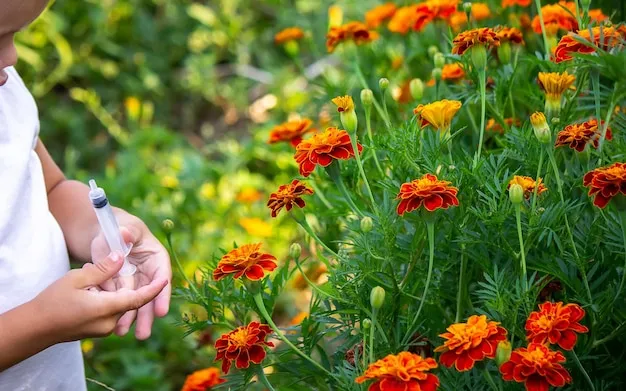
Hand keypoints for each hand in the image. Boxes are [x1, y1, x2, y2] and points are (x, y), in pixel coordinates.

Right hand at [33, 252, 167, 343]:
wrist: (34, 327)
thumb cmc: (53, 300)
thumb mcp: (78, 277)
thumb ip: (103, 268)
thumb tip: (121, 256)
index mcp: (107, 308)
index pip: (138, 299)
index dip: (154, 289)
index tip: (165, 279)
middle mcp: (109, 322)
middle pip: (128, 298)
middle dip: (122, 282)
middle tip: (101, 268)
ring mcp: (104, 329)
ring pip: (118, 303)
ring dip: (111, 289)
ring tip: (88, 278)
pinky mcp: (98, 330)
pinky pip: (110, 310)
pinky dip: (105, 297)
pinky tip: (87, 288)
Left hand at [91, 213, 171, 338]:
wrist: (108, 233)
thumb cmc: (121, 227)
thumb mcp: (125, 227)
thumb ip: (127, 233)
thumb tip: (125, 233)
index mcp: (156, 258)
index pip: (161, 277)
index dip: (161, 294)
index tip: (161, 312)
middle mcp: (149, 273)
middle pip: (149, 295)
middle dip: (145, 316)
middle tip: (142, 334)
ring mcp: (135, 282)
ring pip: (134, 302)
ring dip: (129, 318)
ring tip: (121, 333)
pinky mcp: (121, 287)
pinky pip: (118, 300)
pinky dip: (115, 311)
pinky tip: (110, 324)